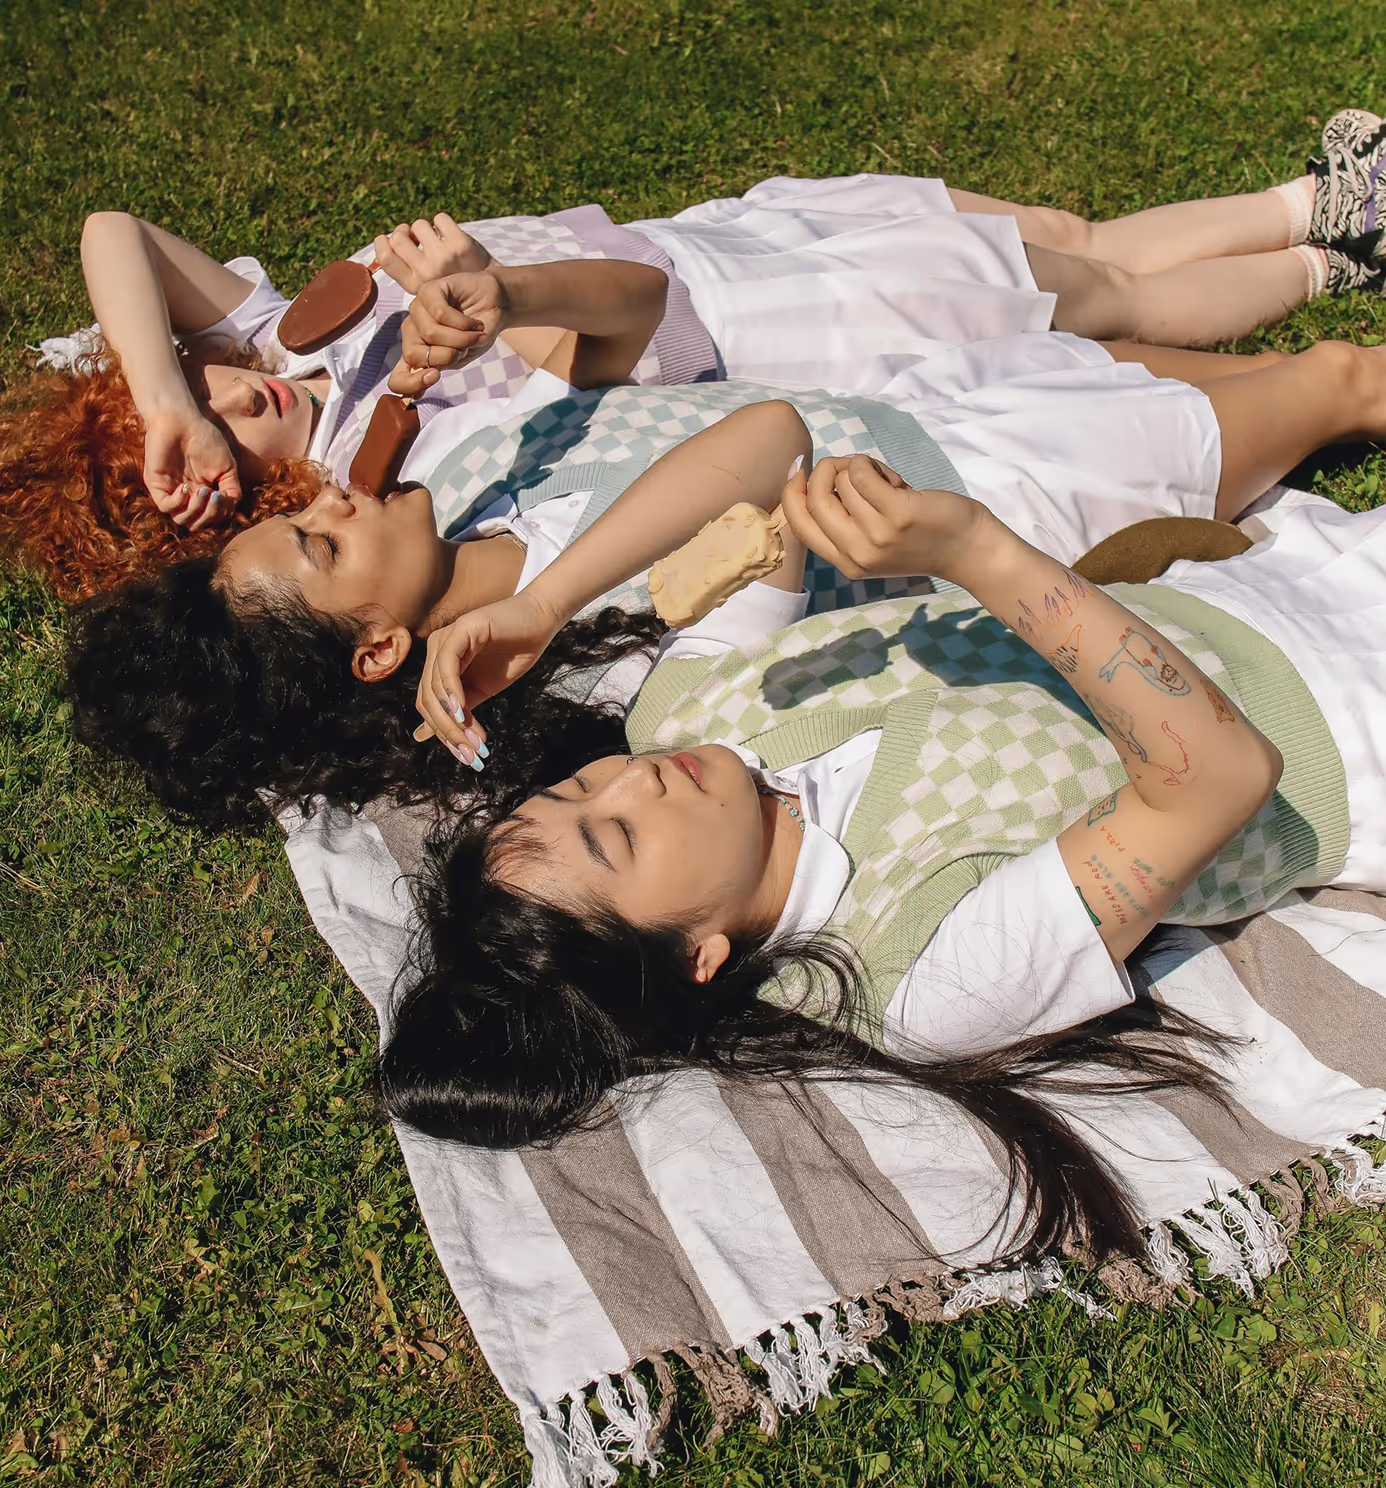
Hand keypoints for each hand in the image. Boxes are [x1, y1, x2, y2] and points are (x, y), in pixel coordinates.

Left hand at [141, 407, 243, 531]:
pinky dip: (179, 503)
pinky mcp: (157, 485)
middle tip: (213, 495)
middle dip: (210, 515)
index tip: (224, 495)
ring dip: (196, 510)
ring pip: (182, 520)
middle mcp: (188, 496)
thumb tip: (230, 508)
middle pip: (198, 523)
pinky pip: (166, 507)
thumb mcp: (227, 467)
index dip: (220, 513)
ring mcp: (171, 491)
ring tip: (201, 490)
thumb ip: (232, 490)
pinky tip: (186, 488)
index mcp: (204, 493)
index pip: (212, 518)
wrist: (182, 419)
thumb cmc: (206, 439)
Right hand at [372, 213, 492, 295]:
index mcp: (415, 285)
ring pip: (419, 225)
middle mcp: (427, 272)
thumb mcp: (426, 288)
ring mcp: (443, 256)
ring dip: (425, 228)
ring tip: (435, 240)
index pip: (385, 257)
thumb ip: (408, 270)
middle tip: (414, 237)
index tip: (386, 238)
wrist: (492, 293)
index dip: (381, 243)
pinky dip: (443, 223)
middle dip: (403, 232)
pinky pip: (440, 218)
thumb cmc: (452, 286)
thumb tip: (384, 243)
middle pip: (398, 237)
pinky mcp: (460, 243)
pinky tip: (450, 235)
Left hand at [386, 271, 506, 396]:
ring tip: (476, 333)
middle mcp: (412, 331)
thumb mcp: (461, 357)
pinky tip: (474, 323)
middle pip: (413, 354)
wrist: (498, 307)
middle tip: (465, 348)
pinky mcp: (428, 291)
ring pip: (430, 333)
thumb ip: (440, 366)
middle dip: (447, 356)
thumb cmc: (478, 333)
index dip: (410, 384)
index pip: (397, 378)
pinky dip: (463, 323)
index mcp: (417, 353)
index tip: (435, 377)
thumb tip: (419, 389)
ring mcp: (418, 309)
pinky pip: (440, 313)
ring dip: (461, 338)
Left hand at [412, 588, 563, 761]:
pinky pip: (447, 665)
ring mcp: (444, 639)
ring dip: (453, 719)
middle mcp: (435, 650)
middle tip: (470, 754)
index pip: (428, 704)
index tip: (465, 756)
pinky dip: (452, 691)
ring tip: (473, 740)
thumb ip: (458, 711)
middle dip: (448, 731)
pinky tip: (464, 712)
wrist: (540, 624)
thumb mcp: (481, 690)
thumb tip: (424, 736)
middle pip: (428, 699)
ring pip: (434, 687)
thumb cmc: (513, 654)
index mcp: (438, 665)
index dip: (442, 733)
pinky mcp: (459, 630)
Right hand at [781, 454, 991, 582]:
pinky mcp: (897, 515)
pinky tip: (891, 477)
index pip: (799, 525)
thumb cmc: (921, 539)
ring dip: (860, 469)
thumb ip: (844, 522)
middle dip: (825, 471)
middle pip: (815, 500)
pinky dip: (870, 464)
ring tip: (886, 483)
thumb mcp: (873, 543)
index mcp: (845, 562)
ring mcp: (876, 536)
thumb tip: (812, 478)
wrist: (967, 549)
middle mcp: (857, 554)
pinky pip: (861, 473)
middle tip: (848, 466)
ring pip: (842, 482)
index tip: (801, 471)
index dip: (791, 493)